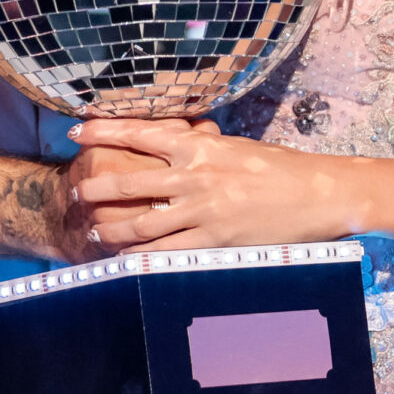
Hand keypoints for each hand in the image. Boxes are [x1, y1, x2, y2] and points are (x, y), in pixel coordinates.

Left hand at [68, 118, 355, 250]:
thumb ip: (202, 146)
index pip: (140, 133)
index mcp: (201, 145)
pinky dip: (141, 258)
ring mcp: (203, 210)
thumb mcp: (236, 147)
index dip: (104, 132)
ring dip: (110, 229)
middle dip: (93, 188)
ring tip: (93, 232)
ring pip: (140, 224)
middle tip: (73, 193)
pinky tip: (126, 261)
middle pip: (128, 182)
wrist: (321, 194)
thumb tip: (176, 139)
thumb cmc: (282, 169)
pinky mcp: (215, 240)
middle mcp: (195, 175)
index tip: (77, 132)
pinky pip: (167, 253)